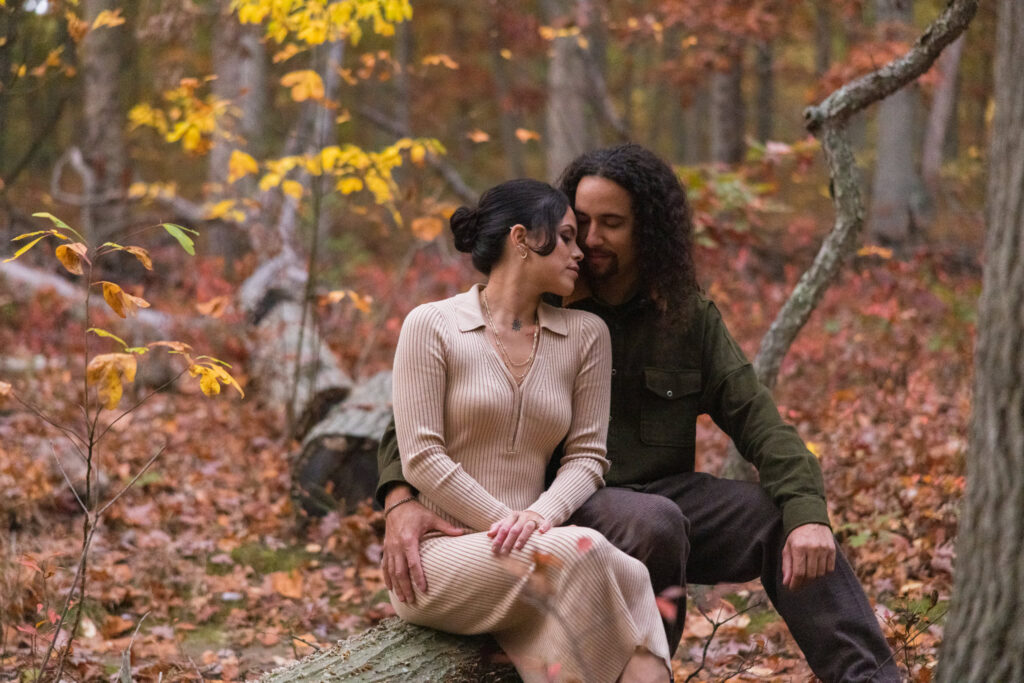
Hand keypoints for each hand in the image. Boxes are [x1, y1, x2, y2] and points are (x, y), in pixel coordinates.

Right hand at [381, 488, 462, 603]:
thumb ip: (446, 527)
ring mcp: (389, 548)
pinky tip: (391, 588)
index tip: (424, 589)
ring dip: (397, 586)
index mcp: (409, 540)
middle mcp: (397, 546)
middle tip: (412, 601)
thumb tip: (463, 532)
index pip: (413, 563)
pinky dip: (387, 578)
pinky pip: (385, 566)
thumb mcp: (431, 517)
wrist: (396, 504)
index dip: (418, 577)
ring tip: (403, 599)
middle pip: (400, 571)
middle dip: (406, 587)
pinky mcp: (386, 548)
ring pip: (391, 571)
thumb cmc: (416, 511)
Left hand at [487, 510, 550, 554]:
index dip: (498, 539)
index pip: (504, 528)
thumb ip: (498, 528)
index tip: (494, 549)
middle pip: (514, 529)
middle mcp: (523, 516)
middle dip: (508, 541)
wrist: (535, 515)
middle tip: (503, 552)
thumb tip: (489, 534)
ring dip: (522, 537)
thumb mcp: (507, 523)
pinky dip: (543, 527)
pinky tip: (540, 532)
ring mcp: (534, 518)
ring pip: (528, 527)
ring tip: (517, 548)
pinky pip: (545, 523)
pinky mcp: (544, 521)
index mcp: (513, 515)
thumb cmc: (518, 523)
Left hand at [782, 523, 836, 589]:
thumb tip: (786, 583)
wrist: (810, 519)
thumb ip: (787, 565)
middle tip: (799, 584)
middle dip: (804, 582)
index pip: (799, 573)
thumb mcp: (787, 547)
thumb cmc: (796, 535)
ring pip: (820, 573)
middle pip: (810, 575)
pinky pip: (829, 569)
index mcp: (798, 547)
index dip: (795, 584)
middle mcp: (812, 548)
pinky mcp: (832, 549)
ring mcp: (824, 549)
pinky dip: (823, 572)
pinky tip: (816, 569)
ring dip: (813, 578)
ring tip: (807, 576)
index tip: (792, 588)